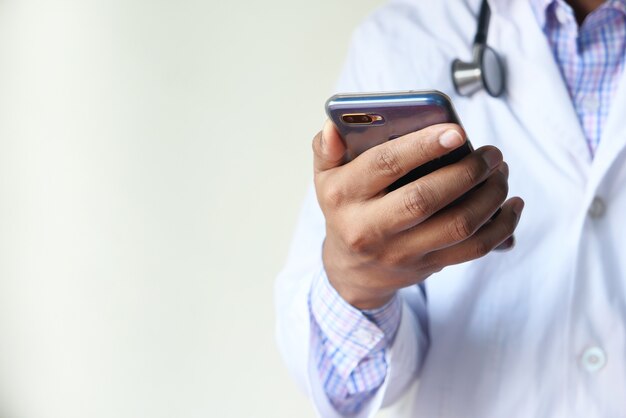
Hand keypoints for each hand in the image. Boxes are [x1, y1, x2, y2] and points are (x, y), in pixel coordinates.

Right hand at [313, 120, 523, 309]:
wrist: (351, 268)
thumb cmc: (345, 209)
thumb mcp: (325, 177)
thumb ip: (327, 148)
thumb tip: (334, 125)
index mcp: (343, 196)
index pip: (384, 165)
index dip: (422, 146)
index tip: (457, 131)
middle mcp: (368, 227)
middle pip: (424, 199)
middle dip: (466, 172)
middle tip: (491, 153)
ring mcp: (399, 251)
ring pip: (456, 226)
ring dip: (489, 196)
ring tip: (501, 172)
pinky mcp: (426, 266)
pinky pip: (473, 249)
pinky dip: (501, 226)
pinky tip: (511, 204)